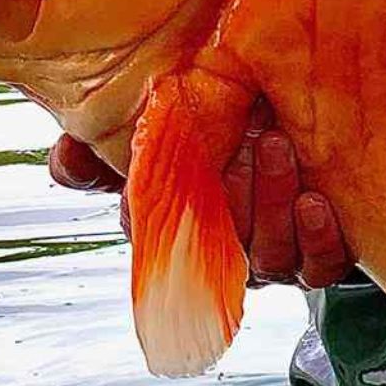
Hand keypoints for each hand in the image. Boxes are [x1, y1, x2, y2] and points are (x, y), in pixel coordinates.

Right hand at [45, 105, 353, 288]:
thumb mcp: (175, 118)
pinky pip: (316, 267)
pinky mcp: (320, 258)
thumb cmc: (235, 125)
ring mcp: (273, 257)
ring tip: (280, 147)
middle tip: (249, 136)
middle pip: (218, 243)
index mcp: (182, 222)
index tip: (153, 182)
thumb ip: (121, 136)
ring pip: (267, 255)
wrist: (313, 122)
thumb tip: (65, 157)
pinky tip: (315, 203)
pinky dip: (316, 238)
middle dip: (232, 192)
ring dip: (272, 202)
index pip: (150, 236)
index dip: (148, 217)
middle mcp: (224, 247)